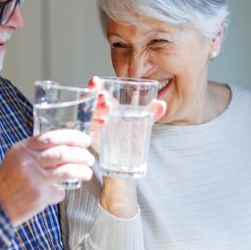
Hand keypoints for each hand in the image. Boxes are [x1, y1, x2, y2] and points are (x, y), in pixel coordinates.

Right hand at [0, 129, 94, 225]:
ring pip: (67, 171)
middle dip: (81, 155)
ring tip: (87, 173)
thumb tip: (65, 147)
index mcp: (23, 149)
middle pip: (62, 153)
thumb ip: (36, 152)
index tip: (85, 140)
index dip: (72, 137)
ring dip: (82, 171)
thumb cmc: (7, 181)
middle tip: (89, 158)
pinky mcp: (39, 195)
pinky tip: (59, 192)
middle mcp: (28, 161)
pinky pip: (59, 191)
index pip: (52, 137)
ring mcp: (34, 179)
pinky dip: (61, 192)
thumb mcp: (16, 159)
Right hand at [87, 76, 165, 218]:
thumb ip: (152, 115)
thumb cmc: (130, 143)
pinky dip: (95, 128)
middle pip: (91, 103)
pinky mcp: (92, 143)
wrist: (123, 169)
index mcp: (107, 109)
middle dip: (95, 97)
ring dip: (96, 111)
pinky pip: (89, 133)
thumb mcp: (142, 127)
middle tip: (103, 96)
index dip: (94, 86)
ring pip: (88, 116)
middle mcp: (97, 117)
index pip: (97, 93)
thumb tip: (161, 105)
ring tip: (107, 109)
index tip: (95, 80)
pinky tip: (104, 123)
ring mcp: (93, 130)